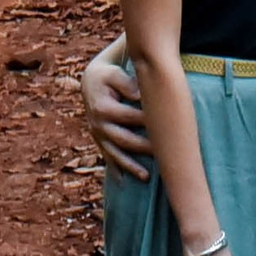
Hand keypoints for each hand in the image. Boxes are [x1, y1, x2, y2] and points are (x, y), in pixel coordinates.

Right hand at [81, 45, 151, 177]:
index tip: (165, 127)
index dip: (147, 121)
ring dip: (130, 166)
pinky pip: (108, 157)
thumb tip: (139, 95)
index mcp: (102, 108)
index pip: (128, 117)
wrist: (91, 80)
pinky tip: (124, 182)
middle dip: (143, 148)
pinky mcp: (100, 140)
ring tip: (146, 177)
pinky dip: (116, 169)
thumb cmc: (108, 74)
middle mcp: (98, 125)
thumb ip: (126, 83)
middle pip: (123, 140)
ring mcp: (98, 135)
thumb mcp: (114, 73)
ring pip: (115, 154)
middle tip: (163, 155)